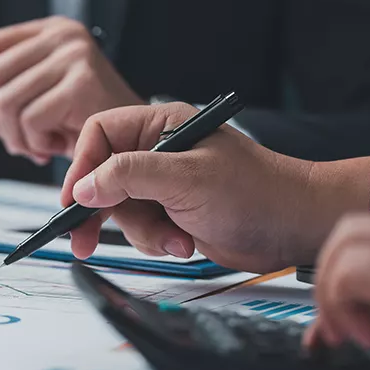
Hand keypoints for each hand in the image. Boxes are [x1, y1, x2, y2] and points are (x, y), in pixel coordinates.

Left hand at [0, 17, 142, 163]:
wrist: (137, 141)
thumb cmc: (88, 121)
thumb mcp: (43, 94)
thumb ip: (8, 88)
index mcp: (50, 31)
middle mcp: (62, 36)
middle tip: (19, 142)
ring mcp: (72, 56)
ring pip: (6, 102)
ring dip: (17, 136)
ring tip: (40, 145)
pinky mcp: (80, 82)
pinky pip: (30, 119)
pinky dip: (37, 142)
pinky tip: (56, 145)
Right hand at [61, 103, 369, 272]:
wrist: (295, 227)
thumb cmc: (254, 192)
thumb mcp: (185, 179)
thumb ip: (129, 176)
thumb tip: (84, 186)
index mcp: (160, 125)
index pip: (100, 134)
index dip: (82, 166)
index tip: (74, 199)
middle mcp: (158, 151)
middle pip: (102, 176)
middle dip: (102, 211)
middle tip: (82, 240)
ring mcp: (163, 184)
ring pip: (120, 209)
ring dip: (142, 233)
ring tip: (176, 239)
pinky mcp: (171, 213)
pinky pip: (141, 230)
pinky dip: (157, 242)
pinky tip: (184, 243)